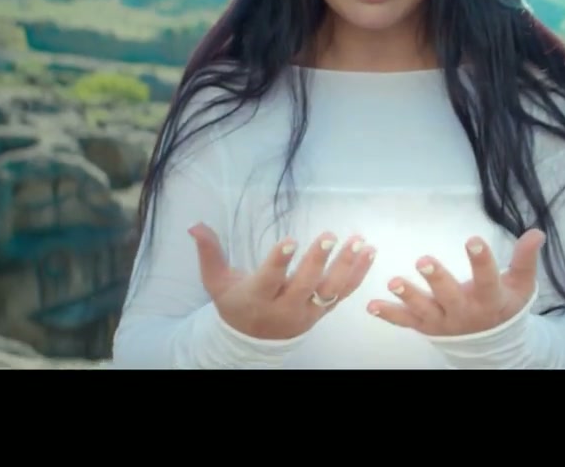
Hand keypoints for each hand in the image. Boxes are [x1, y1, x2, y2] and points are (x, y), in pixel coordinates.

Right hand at [190, 223, 375, 340]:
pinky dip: (359, 273)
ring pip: (329, 291)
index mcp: (257, 299)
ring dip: (345, 266)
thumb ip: (208, 253)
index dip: (279, 262)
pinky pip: (344, 293)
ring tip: (357, 242)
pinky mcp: (323, 312)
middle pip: (303, 287)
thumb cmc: (235, 302)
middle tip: (328, 236)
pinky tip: (369, 251)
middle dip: (317, 262)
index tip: (290, 240)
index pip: (269, 280)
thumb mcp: (216, 281)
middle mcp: (284, 308)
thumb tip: (195, 225)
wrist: (253, 338)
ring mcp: (307, 312)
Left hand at [367, 229, 544, 336]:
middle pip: (450, 296)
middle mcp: (465, 313)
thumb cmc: (504, 304)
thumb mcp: (520, 284)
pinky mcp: (426, 326)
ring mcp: (443, 322)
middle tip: (423, 260)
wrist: (492, 342)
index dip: (481, 261)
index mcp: (490, 300)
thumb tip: (536, 232)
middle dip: (436, 280)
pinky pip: (406, 321)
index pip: (487, 279)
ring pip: (424, 310)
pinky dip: (389, 314)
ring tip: (393, 282)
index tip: (473, 240)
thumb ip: (525, 259)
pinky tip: (372, 305)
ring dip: (408, 296)